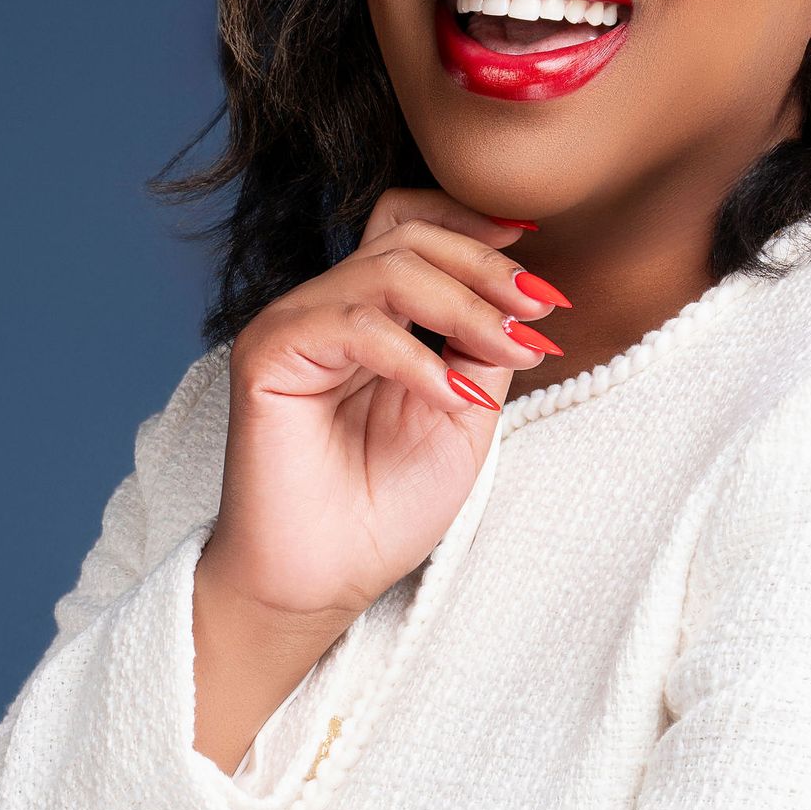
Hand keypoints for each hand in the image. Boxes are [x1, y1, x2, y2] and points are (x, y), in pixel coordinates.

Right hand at [191, 187, 565, 766]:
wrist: (324, 580)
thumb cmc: (384, 509)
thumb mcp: (464, 415)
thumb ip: (483, 349)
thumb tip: (526, 299)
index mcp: (372, 314)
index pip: (417, 229)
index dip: (479, 232)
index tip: (543, 276)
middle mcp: (329, 307)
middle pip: (408, 235)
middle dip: (487, 268)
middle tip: (541, 311)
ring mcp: (294, 324)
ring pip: (388, 269)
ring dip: (466, 307)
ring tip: (512, 353)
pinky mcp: (267, 352)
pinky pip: (354, 324)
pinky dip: (415, 356)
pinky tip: (452, 395)